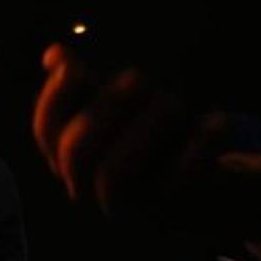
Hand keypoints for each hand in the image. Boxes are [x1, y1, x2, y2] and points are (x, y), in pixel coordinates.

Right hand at [31, 44, 220, 215]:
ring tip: (172, 101)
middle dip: (104, 108)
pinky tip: (214, 119)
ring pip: (113, 170)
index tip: (73, 67)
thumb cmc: (141, 140)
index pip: (45, 131)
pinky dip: (197, 146)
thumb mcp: (110, 111)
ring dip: (144, 128)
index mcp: (66, 159)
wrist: (193, 187)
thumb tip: (53, 53)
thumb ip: (83, 86)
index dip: (54, 98)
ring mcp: (122, 201)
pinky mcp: (166, 207)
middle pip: (76, 151)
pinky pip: (176, 178)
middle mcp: (86, 186)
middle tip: (137, 75)